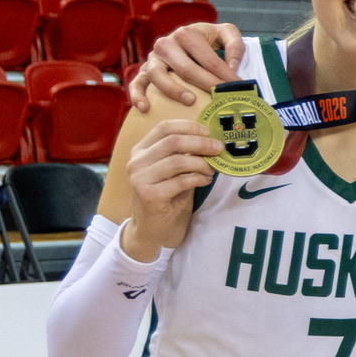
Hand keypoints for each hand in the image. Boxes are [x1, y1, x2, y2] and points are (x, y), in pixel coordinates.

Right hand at [121, 119, 221, 256]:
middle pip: (173, 141)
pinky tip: (205, 181)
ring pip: (178, 161)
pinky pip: (181, 181)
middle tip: (219, 149)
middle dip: (201, 143)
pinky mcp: (148, 194)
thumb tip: (212, 141)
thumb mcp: (173, 171)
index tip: (208, 132)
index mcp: (141, 150)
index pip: (164, 127)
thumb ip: (184, 155)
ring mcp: (140, 178)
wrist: (151, 229)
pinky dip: (198, 178)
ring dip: (201, 163)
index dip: (189, 127)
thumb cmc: (166, 196)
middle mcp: (136, 161)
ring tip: (212, 170)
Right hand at [129, 21, 243, 112]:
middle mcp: (166, 44)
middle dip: (206, 85)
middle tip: (220, 100)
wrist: (188, 40)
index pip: (208, 60)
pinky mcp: (144, 71)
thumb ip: (234, 45)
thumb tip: (232, 67)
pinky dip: (137, 95)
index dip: (225, 76)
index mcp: (186, 34)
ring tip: (191, 101)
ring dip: (173, 90)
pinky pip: (137, 83)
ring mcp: (153, 58)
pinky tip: (145, 108)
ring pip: (157, 74)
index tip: (237, 90)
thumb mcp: (225, 33)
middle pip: (186, 69)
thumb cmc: (208, 40)